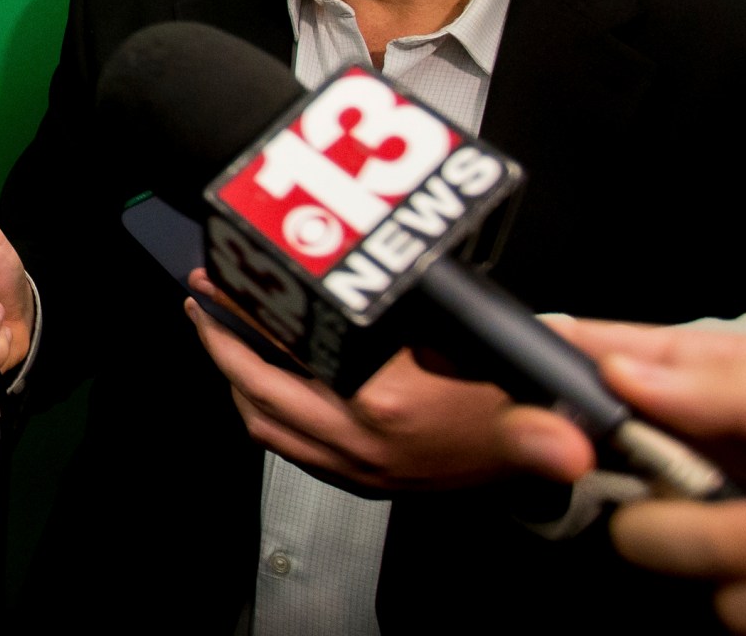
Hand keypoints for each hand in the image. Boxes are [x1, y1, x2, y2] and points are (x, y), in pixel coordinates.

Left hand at [185, 270, 513, 490]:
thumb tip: (393, 264)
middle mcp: (361, 439)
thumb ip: (427, 307)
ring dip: (231, 377)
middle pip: (257, 385)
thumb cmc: (513, 388)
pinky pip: (288, 449)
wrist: (544, 458)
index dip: (247, 305)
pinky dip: (260, 411)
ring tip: (217, 335)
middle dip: (219, 337)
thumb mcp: (470, 334)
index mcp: (383, 398)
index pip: (287, 343)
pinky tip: (255, 384)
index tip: (222, 276)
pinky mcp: (363, 482)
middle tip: (201, 299)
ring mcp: (358, 466)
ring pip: (263, 422)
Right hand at [495, 320, 745, 634]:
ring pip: (658, 550)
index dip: (550, 379)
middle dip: (685, 508)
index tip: (540, 421)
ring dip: (744, 556)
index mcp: (722, 378)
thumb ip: (728, 385)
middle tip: (738, 501)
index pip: (602, 359)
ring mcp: (736, 524)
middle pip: (607, 480)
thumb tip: (618, 365)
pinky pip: (731, 610)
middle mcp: (715, 449)